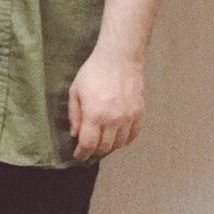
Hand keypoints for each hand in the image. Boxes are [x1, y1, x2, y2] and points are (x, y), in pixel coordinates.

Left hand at [68, 48, 144, 162]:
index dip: (82, 153)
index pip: (88, 144)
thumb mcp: (75, 91)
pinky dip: (125, 140)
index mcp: (95, 115)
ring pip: (119, 143)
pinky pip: (133, 135)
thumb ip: (74, 115)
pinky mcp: (139, 113)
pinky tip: (119, 137)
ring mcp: (128, 117)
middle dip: (94, 151)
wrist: (119, 57)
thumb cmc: (94, 72)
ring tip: (103, 143)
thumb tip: (75, 134)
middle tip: (89, 149)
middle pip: (104, 147)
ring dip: (109, 146)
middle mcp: (113, 120)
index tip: (78, 156)